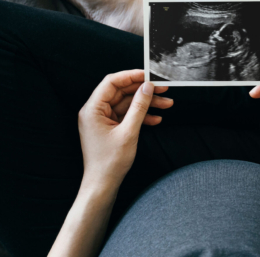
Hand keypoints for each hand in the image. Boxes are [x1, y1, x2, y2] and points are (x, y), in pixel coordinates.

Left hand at [77, 70, 172, 185]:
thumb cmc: (109, 163)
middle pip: (121, 92)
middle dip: (143, 91)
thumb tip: (147, 87)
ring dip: (146, 104)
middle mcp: (95, 112)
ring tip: (167, 104)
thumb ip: (139, 107)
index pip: (111, 83)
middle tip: (163, 88)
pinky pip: (127, 116)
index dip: (131, 76)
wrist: (102, 185)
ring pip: (127, 104)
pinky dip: (141, 116)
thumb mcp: (128, 132)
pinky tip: (156, 119)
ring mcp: (103, 120)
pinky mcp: (110, 128)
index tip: (148, 75)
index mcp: (92, 109)